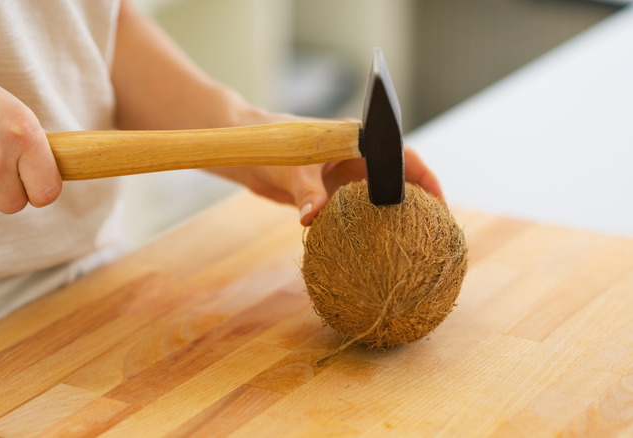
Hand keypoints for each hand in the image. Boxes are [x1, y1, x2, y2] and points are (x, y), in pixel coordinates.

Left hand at [211, 146, 441, 225]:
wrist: (245, 154)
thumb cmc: (270, 147)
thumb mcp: (291, 168)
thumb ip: (305, 190)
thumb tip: (314, 215)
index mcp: (355, 139)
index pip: (400, 155)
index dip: (423, 177)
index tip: (438, 202)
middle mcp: (355, 157)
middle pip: (395, 179)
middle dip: (416, 201)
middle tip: (434, 230)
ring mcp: (343, 176)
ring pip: (377, 197)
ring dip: (392, 215)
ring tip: (411, 242)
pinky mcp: (330, 193)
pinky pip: (355, 210)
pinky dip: (366, 225)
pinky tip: (374, 246)